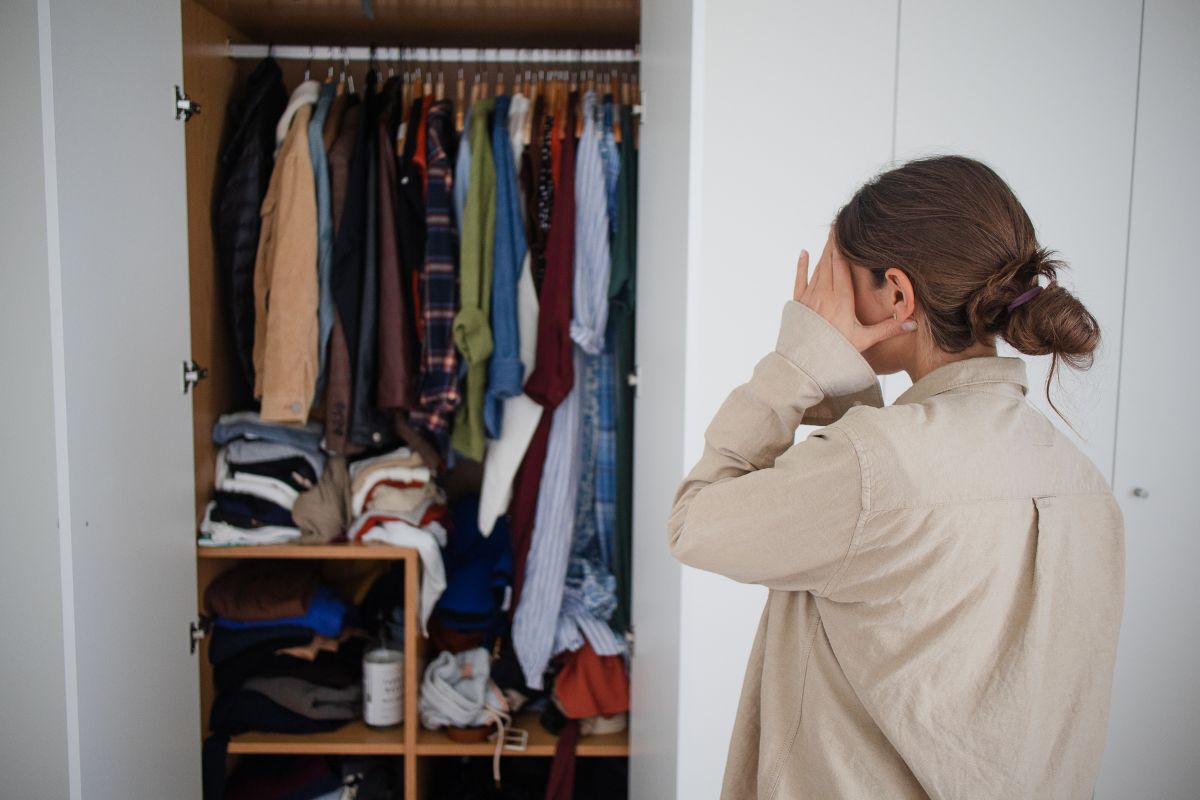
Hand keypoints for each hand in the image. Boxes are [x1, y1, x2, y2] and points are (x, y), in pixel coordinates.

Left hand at [793, 231, 915, 352]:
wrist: (804, 367)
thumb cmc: (836, 354)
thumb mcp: (865, 341)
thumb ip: (889, 329)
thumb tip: (914, 322)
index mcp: (841, 299)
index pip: (842, 265)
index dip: (843, 246)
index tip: (846, 229)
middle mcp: (823, 294)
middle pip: (829, 261)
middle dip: (834, 242)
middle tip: (839, 224)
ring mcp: (809, 299)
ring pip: (817, 269)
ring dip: (823, 252)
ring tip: (829, 236)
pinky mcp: (798, 305)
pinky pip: (800, 281)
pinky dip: (801, 266)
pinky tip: (803, 253)